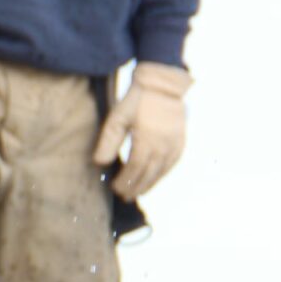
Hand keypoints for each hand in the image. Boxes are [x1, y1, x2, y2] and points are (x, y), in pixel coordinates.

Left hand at [93, 61, 190, 199]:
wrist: (162, 85)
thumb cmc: (136, 101)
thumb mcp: (117, 118)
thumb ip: (108, 141)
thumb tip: (99, 164)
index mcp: (147, 140)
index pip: (134, 168)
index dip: (125, 181)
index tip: (114, 188)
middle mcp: (164, 144)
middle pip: (148, 173)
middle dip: (136, 187)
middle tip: (125, 197)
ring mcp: (175, 143)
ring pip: (162, 171)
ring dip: (149, 184)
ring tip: (137, 194)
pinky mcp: (181, 140)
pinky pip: (173, 163)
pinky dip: (163, 174)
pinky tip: (155, 179)